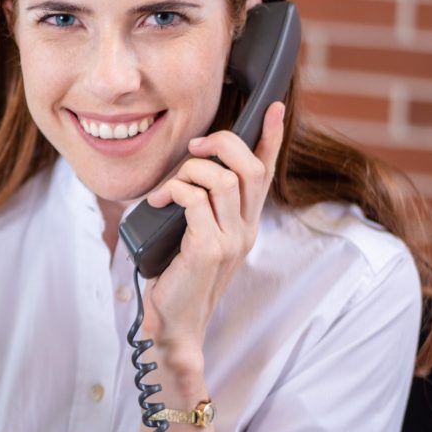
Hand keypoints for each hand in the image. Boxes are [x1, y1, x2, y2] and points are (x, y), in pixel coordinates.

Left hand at [141, 101, 286, 374]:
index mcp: (245, 224)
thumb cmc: (177, 277)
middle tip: (194, 148)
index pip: (265, 173)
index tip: (273, 108)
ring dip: (190, 171)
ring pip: (223, 180)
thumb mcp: (192, 234)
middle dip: (222, 144)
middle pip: (250, 167)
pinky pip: (194, 200)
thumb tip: (184, 169)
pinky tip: (157, 203)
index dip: (271, 138)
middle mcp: (245, 230)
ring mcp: (231, 240)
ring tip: (167, 187)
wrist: (174, 324)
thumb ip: (198, 206)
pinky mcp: (209, 249)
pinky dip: (173, 192)